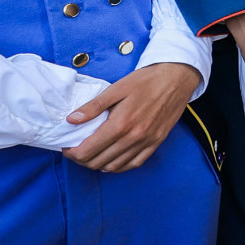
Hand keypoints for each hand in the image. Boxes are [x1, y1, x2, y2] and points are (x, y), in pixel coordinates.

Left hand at [63, 62, 201, 172]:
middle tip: (76, 151)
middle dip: (82, 160)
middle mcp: (134, 137)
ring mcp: (146, 142)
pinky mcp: (156, 142)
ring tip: (92, 155)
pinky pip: (134, 164)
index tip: (67, 148)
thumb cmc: (146, 81)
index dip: (72, 153)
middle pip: (99, 161)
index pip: (88, 150)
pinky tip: (111, 160)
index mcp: (120, 124)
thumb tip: (71, 120)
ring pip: (115, 166)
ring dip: (98, 165)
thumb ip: (93, 107)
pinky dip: (119, 166)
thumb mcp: (116, 89)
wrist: (176, 78)